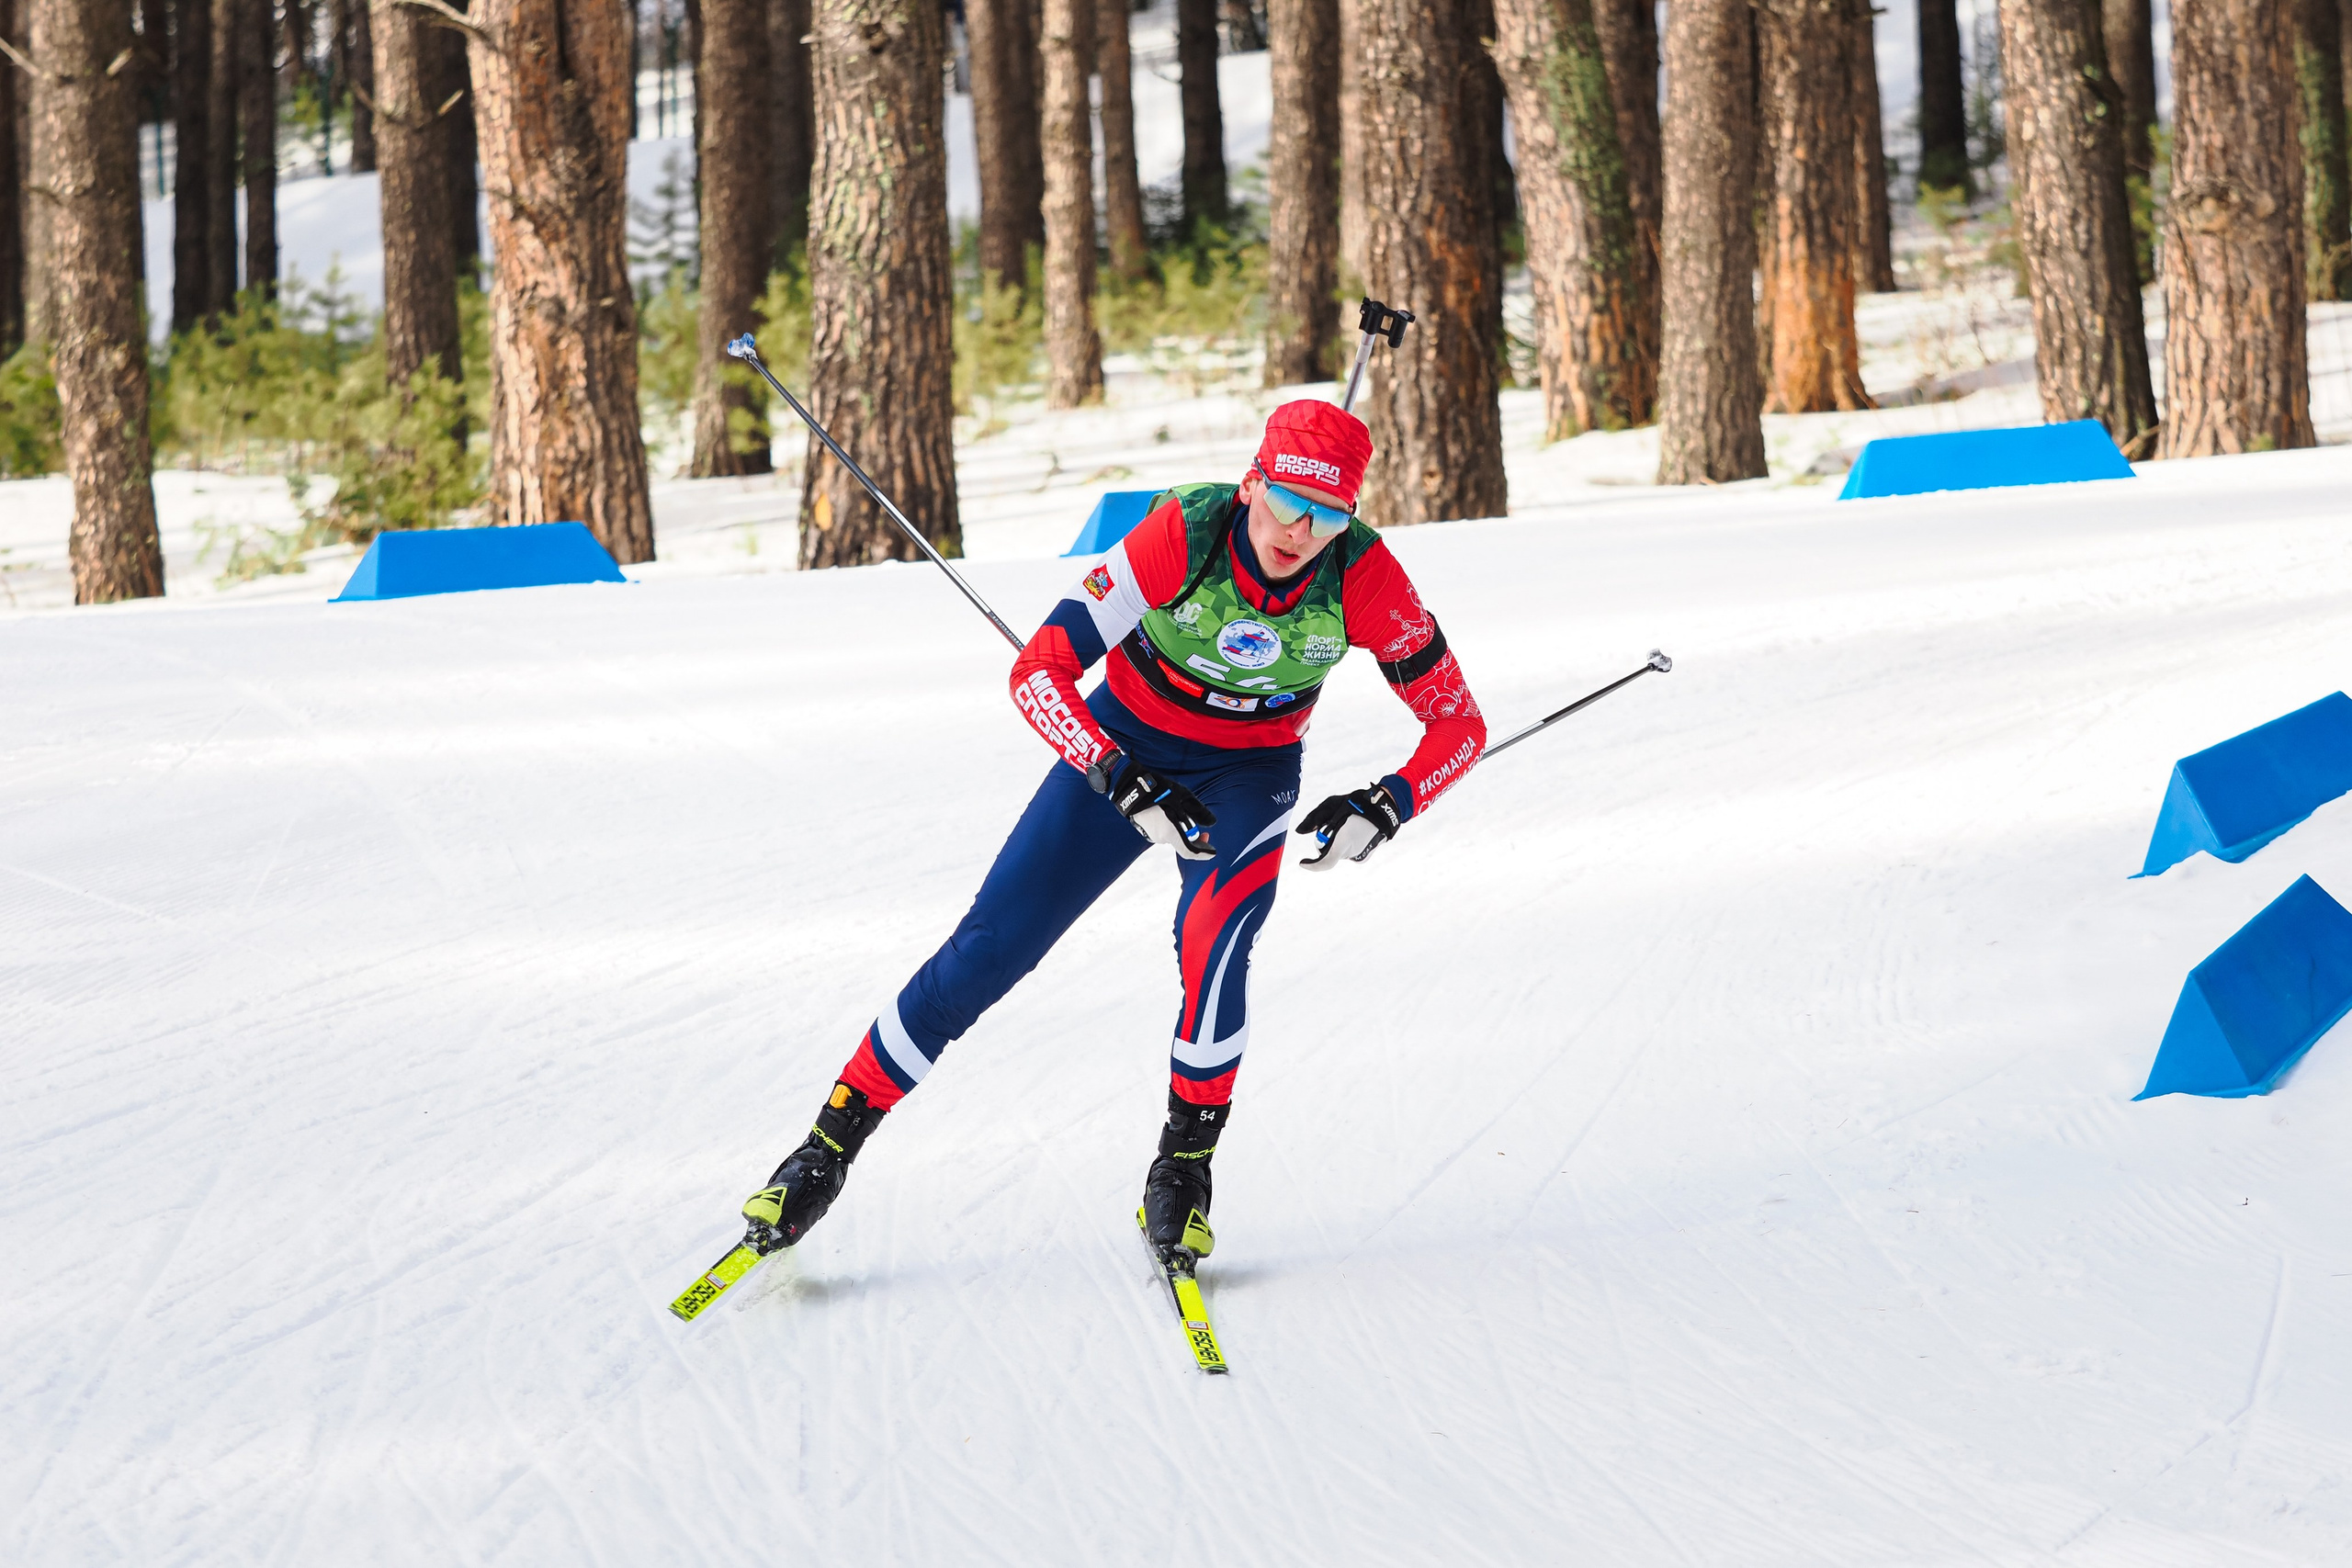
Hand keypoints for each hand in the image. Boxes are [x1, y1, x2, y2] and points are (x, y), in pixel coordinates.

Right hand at [1091, 750, 1218, 859]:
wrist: (1129, 786)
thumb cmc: (1157, 790)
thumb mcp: (1182, 797)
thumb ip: (1198, 812)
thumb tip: (1211, 822)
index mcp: (1170, 832)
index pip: (1190, 851)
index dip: (1203, 854)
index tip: (1212, 852)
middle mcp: (1161, 838)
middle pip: (1183, 843)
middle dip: (1195, 838)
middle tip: (1205, 831)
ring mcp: (1152, 834)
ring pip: (1174, 836)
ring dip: (1182, 829)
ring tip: (1184, 813)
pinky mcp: (1147, 830)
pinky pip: (1165, 831)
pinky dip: (1173, 827)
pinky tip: (1172, 812)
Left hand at [1295, 783, 1403, 870]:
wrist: (1385, 808)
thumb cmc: (1358, 804)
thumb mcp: (1332, 805)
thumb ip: (1314, 819)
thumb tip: (1299, 831)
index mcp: (1344, 842)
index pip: (1325, 862)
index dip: (1312, 865)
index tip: (1302, 862)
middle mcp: (1352, 852)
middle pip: (1330, 853)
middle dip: (1326, 842)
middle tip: (1333, 825)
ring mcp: (1360, 855)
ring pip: (1339, 853)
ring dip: (1337, 843)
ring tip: (1346, 825)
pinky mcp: (1365, 855)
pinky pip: (1348, 853)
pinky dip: (1346, 845)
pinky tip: (1352, 831)